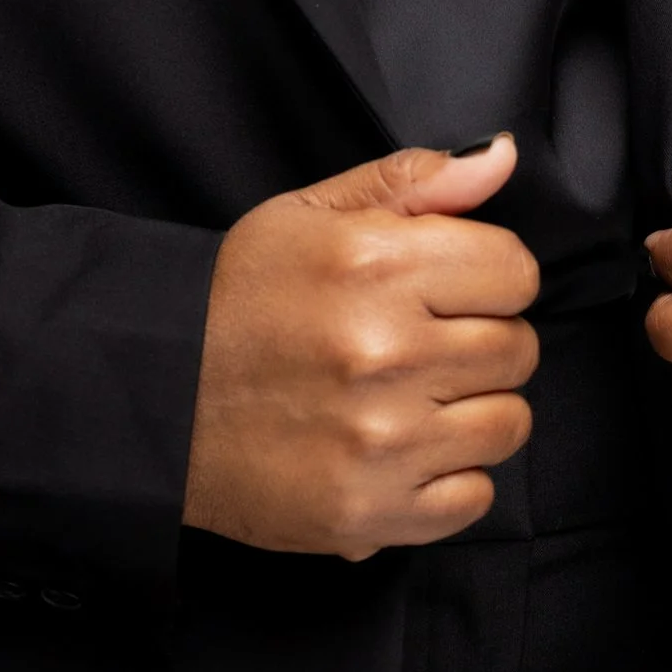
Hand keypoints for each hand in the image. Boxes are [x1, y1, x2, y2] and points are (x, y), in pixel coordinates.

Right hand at [183, 137, 538, 560]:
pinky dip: (446, 478)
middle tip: (421, 344)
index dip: (488, 276)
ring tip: (412, 398)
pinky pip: (475, 497)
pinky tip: (398, 452)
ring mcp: (382, 441)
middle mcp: (386, 352)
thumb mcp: (309, 215)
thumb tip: (502, 159)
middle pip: (518, 349)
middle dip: (482, 340)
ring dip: (471, 410)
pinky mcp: (372, 512)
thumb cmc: (236, 299)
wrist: (153, 398)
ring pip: (508, 424)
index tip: (449, 289)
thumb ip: (413, 182)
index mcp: (375, 264)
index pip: (516, 272)